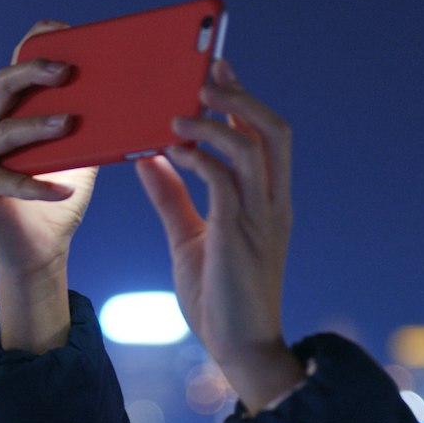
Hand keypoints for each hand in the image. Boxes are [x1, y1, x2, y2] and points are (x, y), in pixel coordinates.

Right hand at [0, 20, 98, 280]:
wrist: (40, 254)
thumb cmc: (60, 201)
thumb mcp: (80, 157)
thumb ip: (90, 127)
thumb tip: (127, 97)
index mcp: (9, 113)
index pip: (17, 67)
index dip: (35, 45)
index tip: (63, 30)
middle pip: (2, 86)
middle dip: (33, 72)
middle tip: (67, 72)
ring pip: (3, 130)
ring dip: (36, 126)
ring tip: (69, 124)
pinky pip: (2, 179)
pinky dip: (34, 185)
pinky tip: (64, 190)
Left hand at [135, 59, 303, 405]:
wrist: (239, 351)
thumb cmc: (218, 301)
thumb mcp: (189, 240)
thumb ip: (172, 198)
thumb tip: (149, 158)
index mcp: (267, 203)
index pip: (266, 138)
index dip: (243, 101)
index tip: (217, 71)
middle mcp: (273, 204)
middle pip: (274, 130)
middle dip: (242, 96)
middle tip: (208, 73)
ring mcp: (262, 218)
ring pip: (255, 146)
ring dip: (219, 117)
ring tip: (182, 105)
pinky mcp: (240, 234)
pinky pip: (226, 180)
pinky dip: (200, 156)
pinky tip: (172, 147)